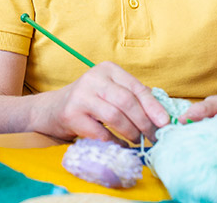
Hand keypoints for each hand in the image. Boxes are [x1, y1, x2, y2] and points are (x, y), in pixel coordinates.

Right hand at [40, 61, 169, 142]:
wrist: (51, 109)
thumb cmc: (88, 102)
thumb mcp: (109, 91)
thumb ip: (132, 97)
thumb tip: (162, 116)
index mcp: (107, 70)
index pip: (136, 87)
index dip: (153, 107)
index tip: (165, 123)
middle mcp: (93, 78)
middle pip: (127, 102)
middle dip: (145, 123)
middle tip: (154, 138)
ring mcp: (80, 95)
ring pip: (115, 116)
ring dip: (131, 133)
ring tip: (138, 141)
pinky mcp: (71, 114)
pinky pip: (101, 132)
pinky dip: (116, 142)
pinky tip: (122, 146)